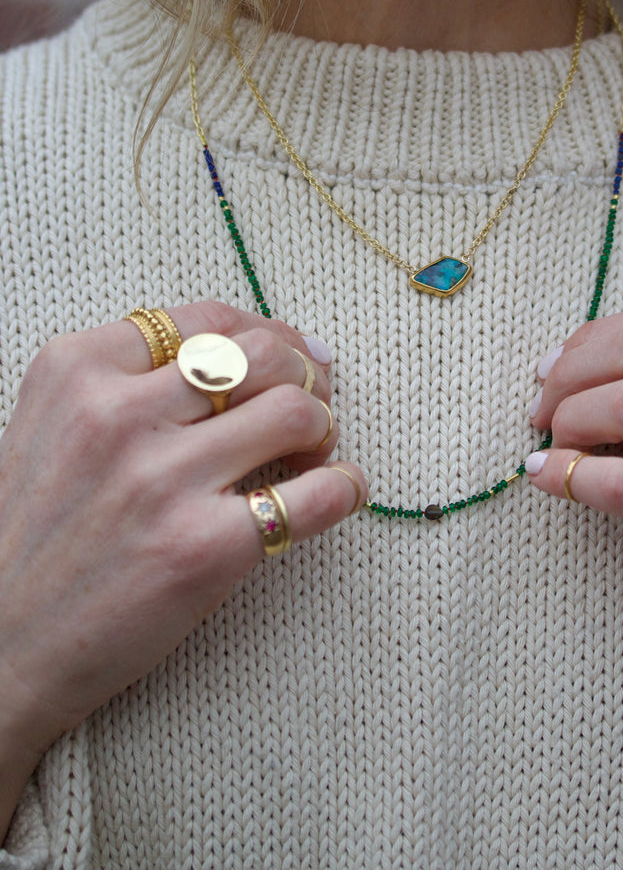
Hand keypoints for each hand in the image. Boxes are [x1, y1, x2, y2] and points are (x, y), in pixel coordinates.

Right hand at [0, 300, 364, 772]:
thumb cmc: (31, 535)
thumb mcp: (51, 424)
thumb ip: (125, 380)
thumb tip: (247, 348)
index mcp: (78, 370)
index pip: (209, 319)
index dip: (269, 331)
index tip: (293, 351)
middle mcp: (117, 416)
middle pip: (262, 355)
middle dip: (305, 372)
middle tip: (314, 401)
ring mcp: (161, 481)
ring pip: (295, 412)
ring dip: (325, 426)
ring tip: (316, 450)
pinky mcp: (202, 550)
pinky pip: (314, 496)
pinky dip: (344, 487)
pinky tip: (340, 491)